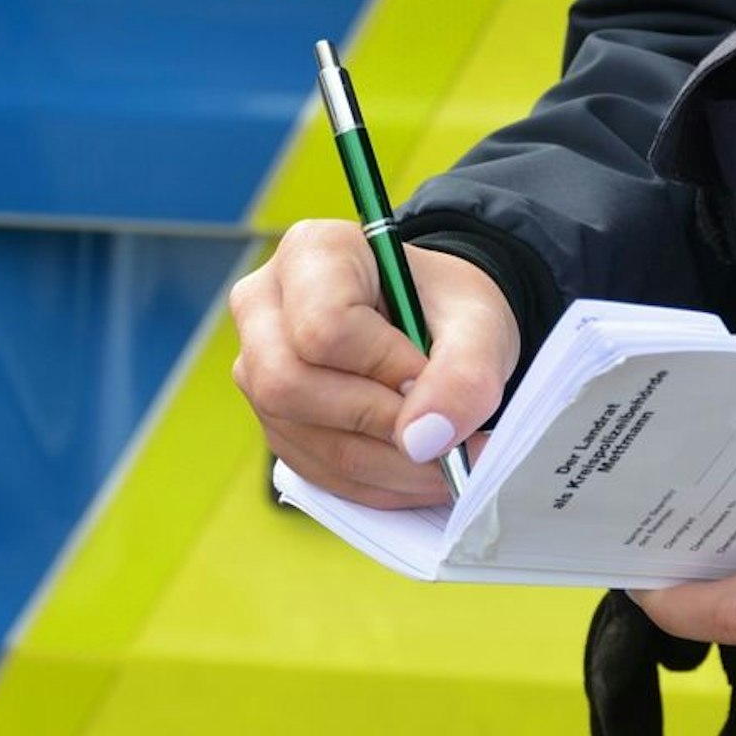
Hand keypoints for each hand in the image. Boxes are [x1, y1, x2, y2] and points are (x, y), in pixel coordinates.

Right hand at [229, 218, 519, 507]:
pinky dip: (376, 483)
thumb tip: (424, 441)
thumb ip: (465, 374)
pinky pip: (314, 470)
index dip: (383, 366)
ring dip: (387, 465)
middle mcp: (264, 306)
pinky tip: (418, 470)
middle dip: (378, 422)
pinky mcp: (274, 420)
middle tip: (441, 432)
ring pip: (303, 437)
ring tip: (447, 460)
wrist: (437, 324)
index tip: (429, 372)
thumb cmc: (447, 307)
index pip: (322, 327)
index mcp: (310, 253)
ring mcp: (258, 367)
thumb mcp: (478, 323)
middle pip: (288, 385)